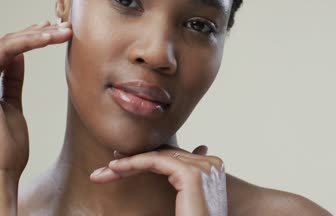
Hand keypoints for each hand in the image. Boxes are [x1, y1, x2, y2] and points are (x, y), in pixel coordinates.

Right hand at [0, 21, 70, 179]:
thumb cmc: (6, 149)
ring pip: (5, 43)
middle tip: (63, 28)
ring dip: (35, 35)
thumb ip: (11, 81)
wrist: (0, 173)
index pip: (5, 50)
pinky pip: (4, 53)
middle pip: (6, 43)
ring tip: (62, 32)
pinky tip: (47, 39)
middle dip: (35, 33)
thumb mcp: (11, 107)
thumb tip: (17, 58)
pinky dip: (26, 43)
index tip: (51, 31)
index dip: (27, 37)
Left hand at [90, 145, 226, 215]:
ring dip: (128, 162)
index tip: (123, 164)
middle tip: (109, 167)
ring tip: (105, 171)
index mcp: (213, 166)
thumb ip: (181, 180)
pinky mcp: (191, 174)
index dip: (148, 158)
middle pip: (166, 155)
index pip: (175, 156)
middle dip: (135, 160)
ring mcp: (203, 167)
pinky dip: (133, 163)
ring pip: (158, 156)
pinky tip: (115, 169)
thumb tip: (170, 165)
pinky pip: (156, 161)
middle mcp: (211, 163)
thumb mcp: (187, 198)